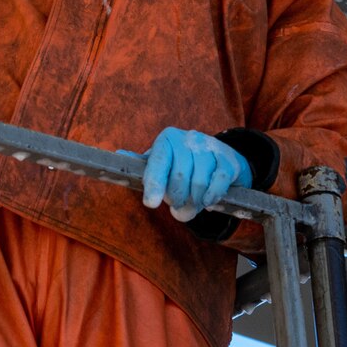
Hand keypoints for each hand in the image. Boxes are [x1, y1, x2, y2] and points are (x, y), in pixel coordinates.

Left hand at [134, 128, 251, 222]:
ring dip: (194, 202)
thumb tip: (119, 154)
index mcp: (167, 139)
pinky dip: (211, 197)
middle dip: (176, 199)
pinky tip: (207, 202)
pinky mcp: (227, 159)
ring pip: (199, 182)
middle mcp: (188, 138)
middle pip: (180, 177)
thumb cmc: (182, 161)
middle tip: (176, 207)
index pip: (158, 162)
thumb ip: (143, 163)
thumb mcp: (162, 160)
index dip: (154, 184)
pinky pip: (218, 183)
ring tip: (191, 206)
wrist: (219, 156)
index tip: (151, 203)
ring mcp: (210, 147)